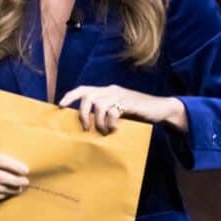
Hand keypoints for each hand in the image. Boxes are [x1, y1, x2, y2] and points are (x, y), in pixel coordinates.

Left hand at [58, 84, 187, 134]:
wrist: (160, 108)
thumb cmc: (138, 113)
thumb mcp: (119, 111)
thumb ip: (105, 114)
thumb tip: (88, 126)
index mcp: (107, 91)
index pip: (84, 89)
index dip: (70, 95)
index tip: (60, 105)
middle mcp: (111, 90)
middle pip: (88, 96)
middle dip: (83, 113)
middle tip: (86, 127)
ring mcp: (120, 95)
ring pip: (99, 104)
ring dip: (98, 121)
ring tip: (104, 131)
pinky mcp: (129, 102)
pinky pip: (113, 111)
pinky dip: (111, 123)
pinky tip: (115, 129)